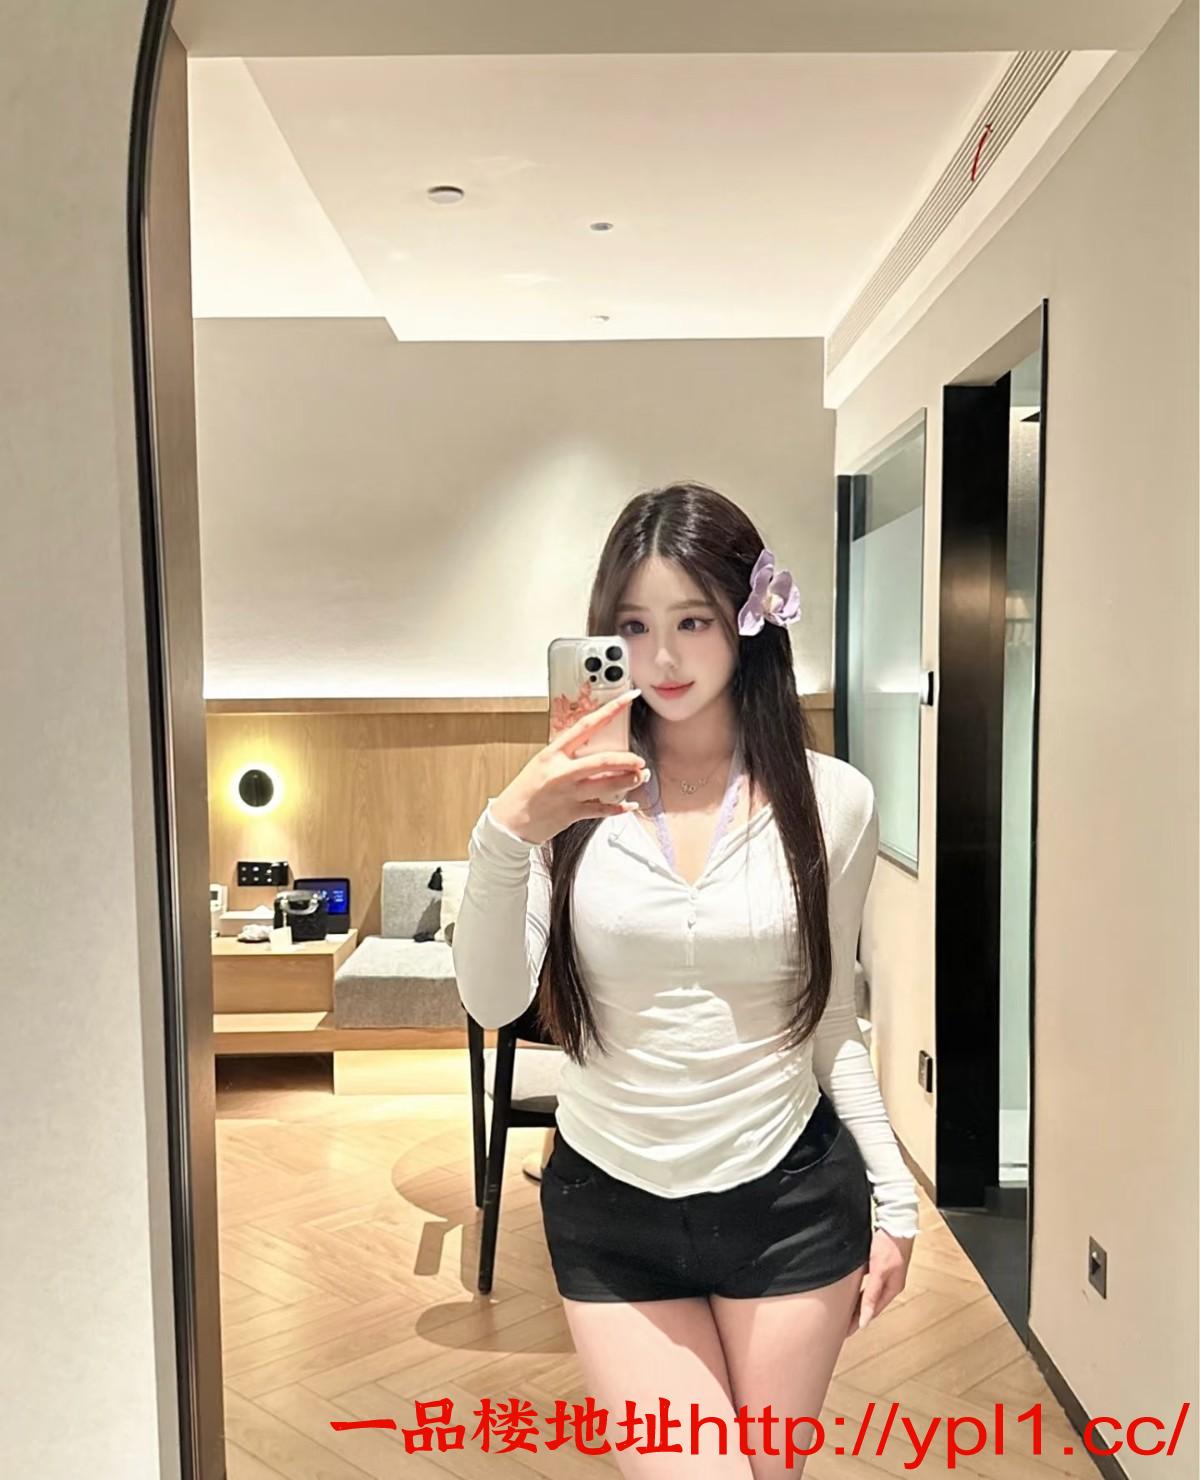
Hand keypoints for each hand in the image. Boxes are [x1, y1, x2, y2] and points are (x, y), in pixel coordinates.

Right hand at [491, 688, 648, 846]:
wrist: (510, 821)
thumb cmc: (526, 790)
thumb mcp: (543, 763)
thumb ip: (567, 755)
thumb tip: (595, 749)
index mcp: (554, 753)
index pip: (587, 726)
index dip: (610, 710)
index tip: (628, 699)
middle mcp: (562, 772)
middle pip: (603, 761)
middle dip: (627, 761)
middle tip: (639, 761)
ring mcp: (568, 793)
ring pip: (608, 785)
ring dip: (629, 781)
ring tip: (638, 778)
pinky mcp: (572, 813)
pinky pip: (603, 810)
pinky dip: (619, 808)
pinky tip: (629, 804)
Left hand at [845, 1228, 913, 1336]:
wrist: (897, 1221)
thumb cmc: (890, 1244)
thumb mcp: (879, 1271)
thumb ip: (872, 1295)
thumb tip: (866, 1319)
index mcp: (893, 1288)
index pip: (873, 1311)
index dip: (859, 1321)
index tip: (847, 1331)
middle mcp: (890, 1283)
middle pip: (871, 1303)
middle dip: (859, 1315)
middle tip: (844, 1325)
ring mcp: (886, 1273)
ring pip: (870, 1293)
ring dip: (859, 1302)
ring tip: (846, 1311)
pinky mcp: (881, 1263)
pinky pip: (869, 1281)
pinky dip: (860, 1288)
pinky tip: (852, 1288)